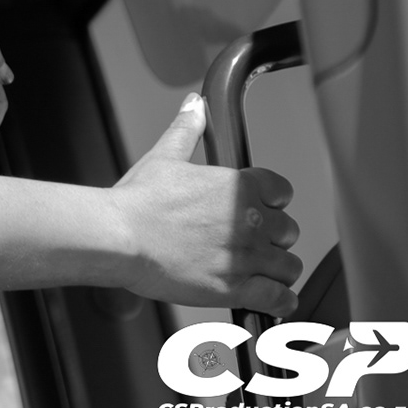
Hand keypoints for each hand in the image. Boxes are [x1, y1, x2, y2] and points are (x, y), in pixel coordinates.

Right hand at [110, 93, 301, 315]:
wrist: (119, 237)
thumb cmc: (137, 200)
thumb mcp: (163, 157)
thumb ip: (186, 129)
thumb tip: (195, 104)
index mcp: (238, 186)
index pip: (282, 192)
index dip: (272, 201)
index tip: (259, 209)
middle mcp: (249, 220)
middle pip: (289, 231)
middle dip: (273, 238)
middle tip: (251, 243)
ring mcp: (245, 256)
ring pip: (289, 266)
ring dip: (277, 270)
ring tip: (260, 273)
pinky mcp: (236, 288)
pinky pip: (279, 299)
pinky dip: (280, 302)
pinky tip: (272, 300)